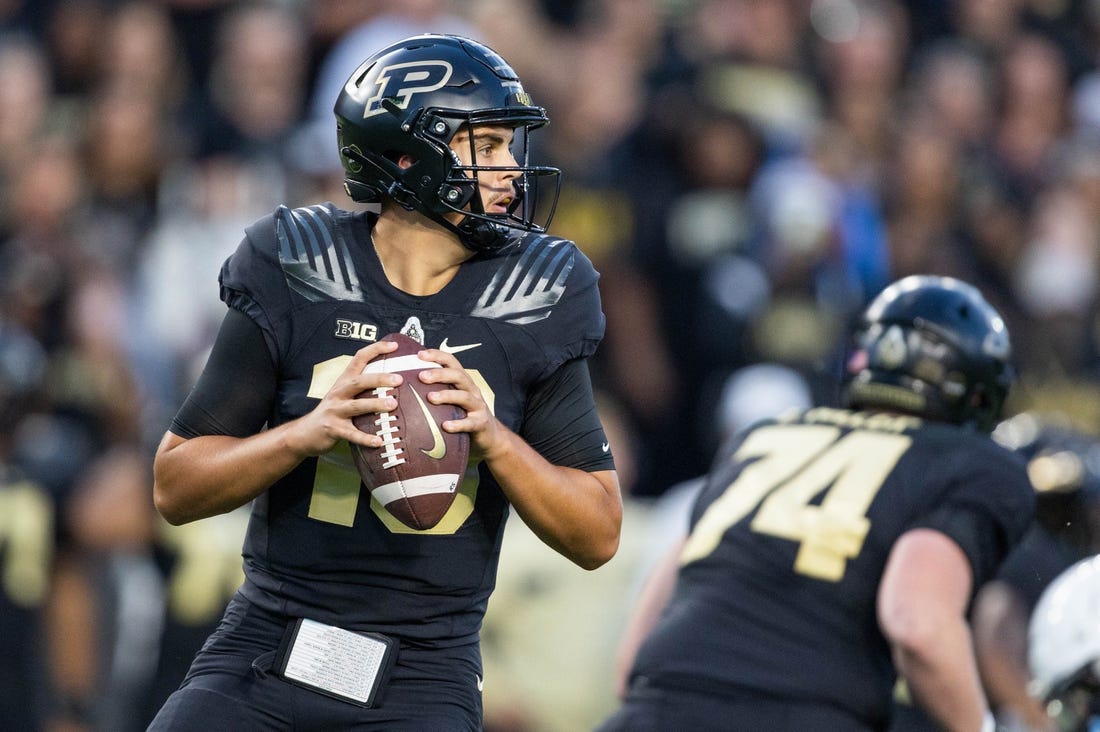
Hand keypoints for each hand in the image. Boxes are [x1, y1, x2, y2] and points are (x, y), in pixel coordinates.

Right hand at [285, 340, 401, 456]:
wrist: (305, 432)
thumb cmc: (332, 412)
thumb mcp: (344, 394)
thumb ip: (363, 387)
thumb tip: (393, 380)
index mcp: (344, 381)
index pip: (359, 358)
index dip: (376, 349)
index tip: (394, 345)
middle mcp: (339, 393)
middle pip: (359, 381)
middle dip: (379, 379)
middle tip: (399, 379)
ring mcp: (334, 410)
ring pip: (356, 406)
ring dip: (375, 405)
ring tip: (393, 404)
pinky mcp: (333, 429)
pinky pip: (352, 434)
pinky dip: (366, 438)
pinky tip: (379, 441)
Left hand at [414, 347, 503, 458]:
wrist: (489, 436)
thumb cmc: (463, 415)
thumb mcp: (451, 399)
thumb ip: (435, 390)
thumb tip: (403, 384)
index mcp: (462, 382)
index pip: (451, 362)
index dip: (437, 356)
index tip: (419, 355)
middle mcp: (471, 390)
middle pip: (457, 376)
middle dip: (439, 374)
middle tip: (421, 376)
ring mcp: (478, 406)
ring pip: (464, 396)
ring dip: (446, 395)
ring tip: (430, 398)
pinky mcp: (481, 423)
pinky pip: (470, 423)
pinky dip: (458, 423)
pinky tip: (445, 426)